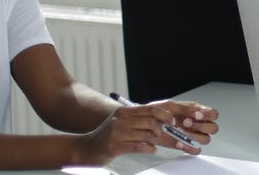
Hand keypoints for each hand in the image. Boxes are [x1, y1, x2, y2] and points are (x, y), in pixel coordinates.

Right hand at [76, 100, 216, 163]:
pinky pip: (138, 147)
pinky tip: (150, 149)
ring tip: (155, 144)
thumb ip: (137, 119)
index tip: (172, 121)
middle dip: (161, 131)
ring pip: (146, 135)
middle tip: (163, 136)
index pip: (150, 109)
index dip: (164, 115)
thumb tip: (161, 120)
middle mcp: (120, 120)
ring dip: (155, 141)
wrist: (86, 148)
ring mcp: (117, 133)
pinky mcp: (115, 146)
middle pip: (150, 122)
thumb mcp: (120, 122)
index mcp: (124, 112)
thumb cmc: (107, 136)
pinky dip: (148, 148)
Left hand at [151, 99, 219, 147]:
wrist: (148, 122)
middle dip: (200, 126)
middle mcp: (199, 124)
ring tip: (180, 132)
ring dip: (194, 136)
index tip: (197, 115)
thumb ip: (185, 108)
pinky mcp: (188, 145)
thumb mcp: (172, 105)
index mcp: (198, 112)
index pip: (213, 114)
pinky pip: (196, 150)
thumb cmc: (160, 112)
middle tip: (186, 123)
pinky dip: (190, 148)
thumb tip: (195, 112)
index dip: (208, 115)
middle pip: (213, 128)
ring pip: (206, 139)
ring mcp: (194, 135)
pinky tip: (180, 143)